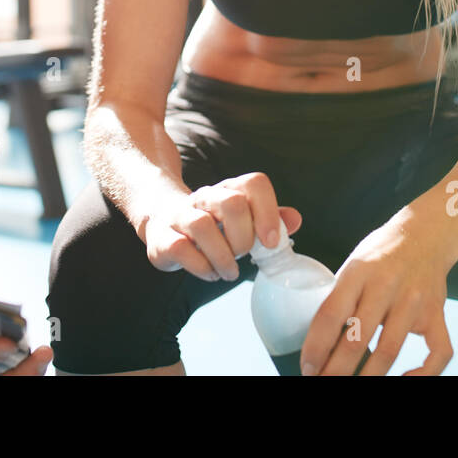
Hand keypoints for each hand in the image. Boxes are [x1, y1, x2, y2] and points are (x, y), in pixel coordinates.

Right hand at [140, 172, 301, 281]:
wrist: (164, 223)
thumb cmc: (213, 227)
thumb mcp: (243, 221)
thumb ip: (270, 219)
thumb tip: (295, 220)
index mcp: (229, 190)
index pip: (253, 183)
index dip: (268, 211)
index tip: (271, 242)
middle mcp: (204, 197)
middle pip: (232, 203)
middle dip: (244, 237)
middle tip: (244, 255)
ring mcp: (180, 215)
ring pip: (203, 226)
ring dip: (224, 257)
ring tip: (230, 273)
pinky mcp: (162, 237)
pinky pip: (181, 248)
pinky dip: (201, 267)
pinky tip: (210, 273)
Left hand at [300, 216, 451, 375]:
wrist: (426, 233)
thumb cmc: (382, 252)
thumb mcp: (353, 263)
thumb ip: (341, 296)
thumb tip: (320, 340)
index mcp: (358, 272)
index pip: (330, 314)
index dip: (316, 347)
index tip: (307, 367)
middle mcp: (385, 285)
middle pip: (357, 339)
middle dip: (337, 370)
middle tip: (324, 383)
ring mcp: (414, 300)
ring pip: (389, 350)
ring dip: (369, 377)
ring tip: (351, 388)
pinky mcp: (437, 312)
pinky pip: (438, 351)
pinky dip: (423, 373)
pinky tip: (404, 379)